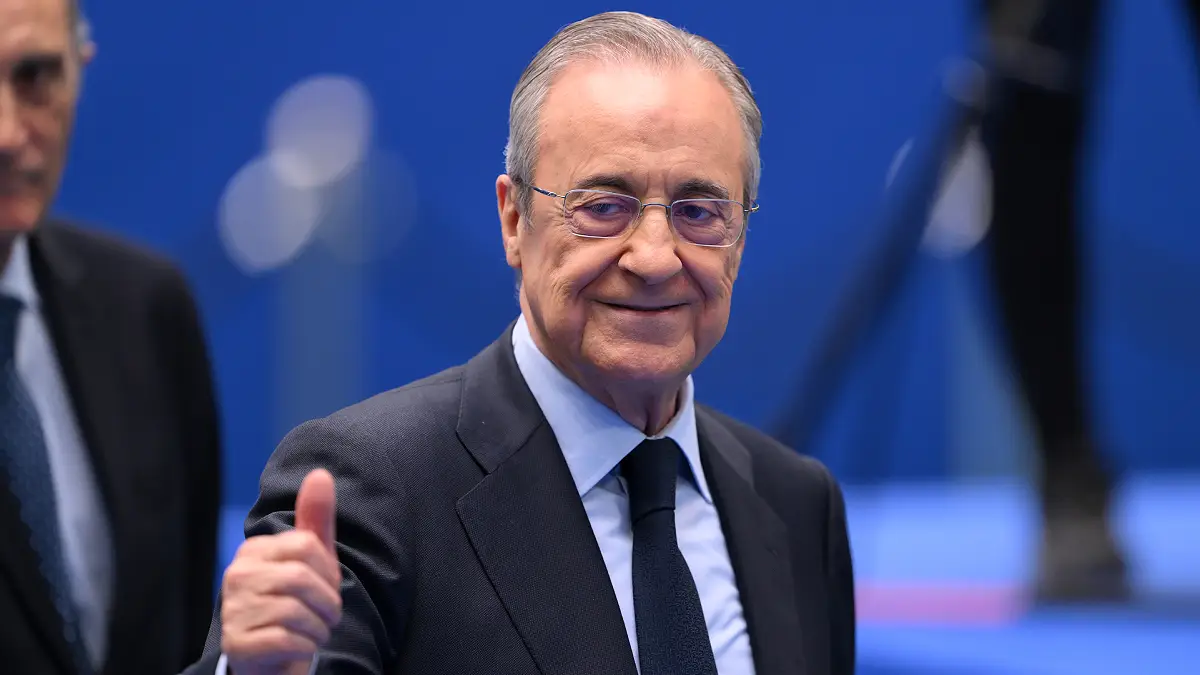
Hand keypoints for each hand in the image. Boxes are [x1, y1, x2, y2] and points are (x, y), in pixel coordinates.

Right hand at [222, 469, 342, 674]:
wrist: (273, 657)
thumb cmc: (297, 603)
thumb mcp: (312, 559)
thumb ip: (315, 518)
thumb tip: (321, 473)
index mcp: (254, 550)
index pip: (307, 546)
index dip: (328, 572)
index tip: (327, 588)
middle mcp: (237, 575)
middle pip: (302, 578)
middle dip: (327, 602)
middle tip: (326, 616)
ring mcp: (233, 610)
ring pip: (296, 611)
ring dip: (318, 628)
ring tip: (314, 632)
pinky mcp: (237, 643)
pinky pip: (287, 639)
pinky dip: (305, 646)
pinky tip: (300, 647)